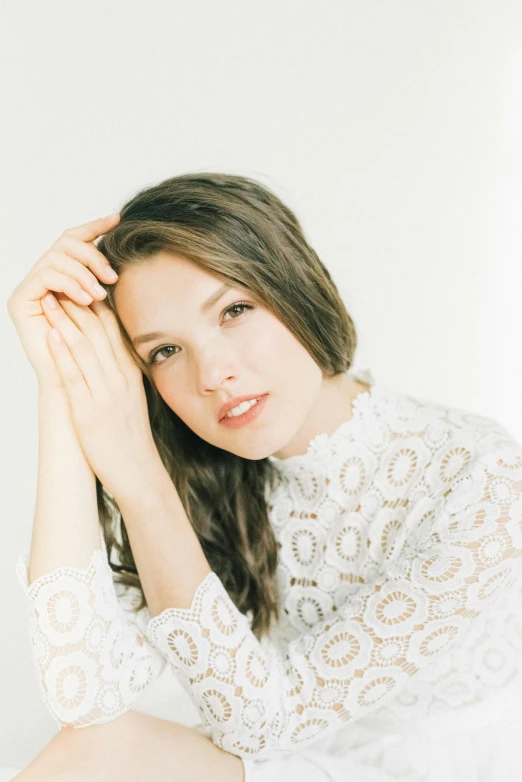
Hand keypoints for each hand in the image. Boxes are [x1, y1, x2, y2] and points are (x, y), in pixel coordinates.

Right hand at [7, 214, 120, 389]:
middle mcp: (44, 277)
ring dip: (82, 273)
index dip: (95, 226)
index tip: (117, 219)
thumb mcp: (109, 306)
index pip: (76, 240)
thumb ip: (107, 280)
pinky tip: (86, 298)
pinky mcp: (20, 301)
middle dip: (92, 255)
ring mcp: (30, 288)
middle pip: (65, 242)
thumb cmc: (98, 351)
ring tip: (100, 294)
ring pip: (56, 256)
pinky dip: (68, 283)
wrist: (80, 382)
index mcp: (65, 275)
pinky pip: (45, 275)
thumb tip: (126, 248)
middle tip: (111, 276)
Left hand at [41, 292, 159, 499]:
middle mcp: (120, 378)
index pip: (112, 330)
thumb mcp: (131, 399)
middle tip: (60, 281)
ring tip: (49, 299)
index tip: (78, 286)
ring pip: (84, 348)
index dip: (94, 305)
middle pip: (97, 332)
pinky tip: (51, 335)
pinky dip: (62, 353)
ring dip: (65, 320)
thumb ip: (118, 374)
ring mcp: (106, 394)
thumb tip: (102, 354)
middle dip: (77, 304)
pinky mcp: (90, 411)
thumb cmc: (130, 438)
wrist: (138, 472)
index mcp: (130, 373)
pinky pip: (74, 376)